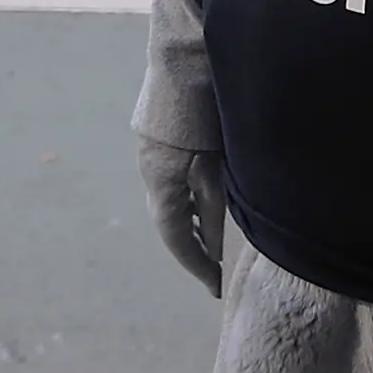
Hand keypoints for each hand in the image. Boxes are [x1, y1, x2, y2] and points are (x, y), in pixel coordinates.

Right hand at [139, 138, 224, 296]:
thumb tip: (214, 252)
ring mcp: (155, 176)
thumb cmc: (196, 130)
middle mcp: (154, 192)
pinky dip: (192, 214)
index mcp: (164, 201)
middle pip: (176, 234)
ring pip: (176, 216)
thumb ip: (212, 215)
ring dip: (195, 235)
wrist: (176, 82)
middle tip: (218, 275)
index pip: (182, 247)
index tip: (217, 290)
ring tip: (216, 251)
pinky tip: (205, 215)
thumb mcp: (210, 177)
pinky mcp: (162, 162)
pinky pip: (176, 199)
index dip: (200, 270)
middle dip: (197, 256)